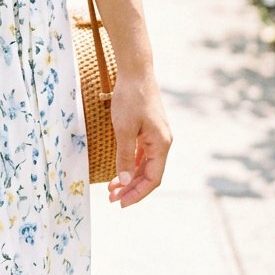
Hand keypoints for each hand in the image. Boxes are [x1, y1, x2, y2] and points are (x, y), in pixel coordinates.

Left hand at [106, 70, 171, 207]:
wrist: (135, 70)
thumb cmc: (130, 98)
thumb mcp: (124, 129)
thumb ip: (124, 157)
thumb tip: (125, 182)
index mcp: (161, 145)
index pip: (152, 179)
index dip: (137, 194)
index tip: (121, 203)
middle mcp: (163, 143)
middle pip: (149, 174)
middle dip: (131, 188)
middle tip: (112, 199)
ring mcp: (157, 136)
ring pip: (145, 165)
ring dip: (130, 178)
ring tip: (112, 189)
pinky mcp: (150, 129)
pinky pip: (142, 154)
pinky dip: (131, 164)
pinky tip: (120, 171)